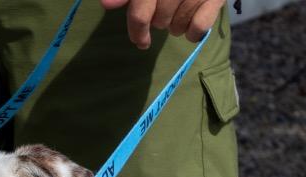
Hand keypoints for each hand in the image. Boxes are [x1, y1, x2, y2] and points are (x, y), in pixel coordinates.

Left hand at [100, 0, 226, 49]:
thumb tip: (107, 4)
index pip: (140, 14)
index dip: (137, 31)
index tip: (140, 42)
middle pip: (159, 22)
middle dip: (159, 22)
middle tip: (165, 14)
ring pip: (177, 27)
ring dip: (175, 27)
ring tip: (178, 16)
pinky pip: (198, 28)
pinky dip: (193, 34)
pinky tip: (191, 29)